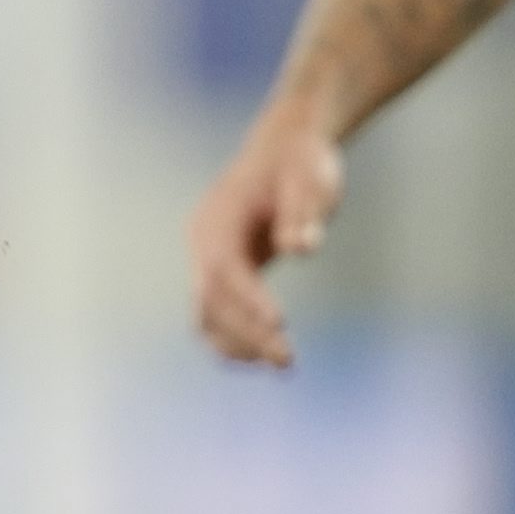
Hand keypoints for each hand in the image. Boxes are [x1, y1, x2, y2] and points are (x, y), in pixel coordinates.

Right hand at [190, 105, 347, 367]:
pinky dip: (234, 337)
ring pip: (207, 313)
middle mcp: (204, 241)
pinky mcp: (224, 271)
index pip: (226, 267)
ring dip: (238, 342)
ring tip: (280, 364)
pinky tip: (264, 355)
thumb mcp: (310, 180)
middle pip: (212, 298)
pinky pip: (216, 314)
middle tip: (288, 362)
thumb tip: (301, 248)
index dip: (248, 299)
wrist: (284, 149)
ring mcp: (209, 258)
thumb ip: (303, 212)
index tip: (280, 326)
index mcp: (218, 217)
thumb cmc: (299, 163)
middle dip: (246, 332)